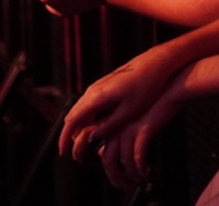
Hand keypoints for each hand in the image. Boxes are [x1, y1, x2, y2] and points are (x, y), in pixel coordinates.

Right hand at [60, 45, 180, 161]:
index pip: (72, 121)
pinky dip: (88, 118)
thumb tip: (91, 140)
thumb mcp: (129, 111)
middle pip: (73, 116)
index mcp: (96, 97)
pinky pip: (89, 104)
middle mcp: (93, 90)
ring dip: (80, 127)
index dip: (64, 139)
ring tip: (87, 144)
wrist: (156, 63)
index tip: (62, 154)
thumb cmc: (146, 86)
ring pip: (81, 110)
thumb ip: (109, 126)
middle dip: (71, 136)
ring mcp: (98, 86)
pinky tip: (97, 127)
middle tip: (77, 154)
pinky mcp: (105, 84)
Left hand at [91, 79, 182, 190]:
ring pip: (123, 161)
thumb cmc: (152, 103)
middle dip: (115, 178)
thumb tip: (101, 153)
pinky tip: (146, 173)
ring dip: (130, 176)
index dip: (98, 165)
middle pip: (108, 160)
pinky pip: (139, 156)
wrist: (170, 88)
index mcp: (110, 122)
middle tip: (122, 187)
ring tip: (137, 183)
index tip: (108, 175)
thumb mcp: (129, 120)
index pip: (91, 146)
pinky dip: (141, 168)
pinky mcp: (143, 129)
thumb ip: (113, 137)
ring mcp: (129, 128)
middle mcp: (117, 126)